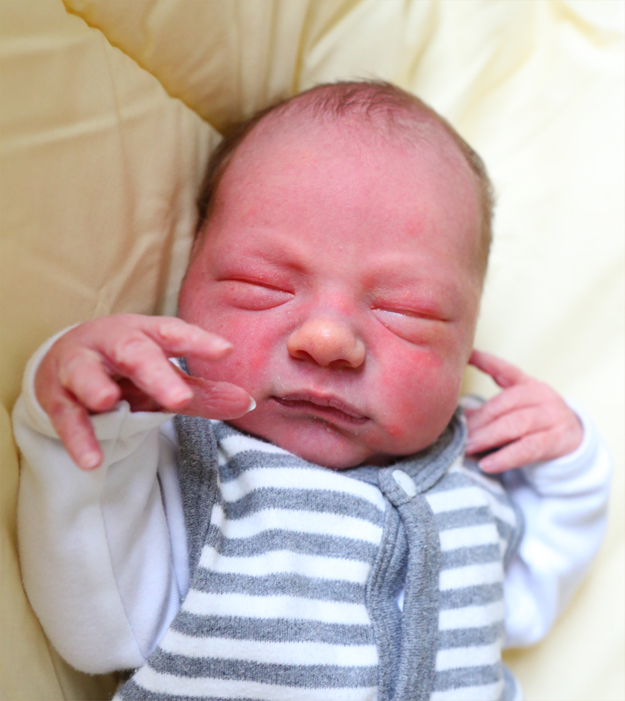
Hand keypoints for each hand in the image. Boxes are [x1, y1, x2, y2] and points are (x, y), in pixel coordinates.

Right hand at [34, 315, 253, 470]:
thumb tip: (248, 402)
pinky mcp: (57, 396)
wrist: (64, 362)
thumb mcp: (163, 376)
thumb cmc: (126, 368)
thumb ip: (202, 392)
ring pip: (85, 373)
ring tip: (106, 401)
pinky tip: (91, 460)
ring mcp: (79, 366)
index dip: (197, 341)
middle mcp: (111, 343)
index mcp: (144, 334)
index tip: (225, 352)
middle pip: (133, 352)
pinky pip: (66, 416)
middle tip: (177, 398)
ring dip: (95, 385)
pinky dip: (77, 437)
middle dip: (154, 373)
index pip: (173, 333)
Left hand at [465, 350, 583, 472]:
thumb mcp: (516, 411)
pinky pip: (527, 449)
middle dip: (479, 420)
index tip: (468, 355)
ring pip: (515, 425)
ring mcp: (551, 417)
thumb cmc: (536, 424)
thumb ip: (491, 411)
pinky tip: (486, 465)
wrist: (575, 442)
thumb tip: (460, 417)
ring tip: (467, 447)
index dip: (487, 362)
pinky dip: (504, 458)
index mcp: (528, 384)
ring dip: (487, 437)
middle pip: (504, 404)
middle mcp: (541, 396)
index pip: (505, 370)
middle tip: (460, 433)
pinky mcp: (556, 440)